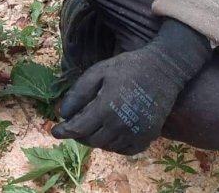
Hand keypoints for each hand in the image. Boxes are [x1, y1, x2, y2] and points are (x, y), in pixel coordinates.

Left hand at [52, 20, 212, 154]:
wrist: (164, 70)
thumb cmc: (127, 67)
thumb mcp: (98, 72)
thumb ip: (79, 93)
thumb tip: (63, 113)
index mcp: (106, 109)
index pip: (78, 129)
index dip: (64, 131)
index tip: (54, 131)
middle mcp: (120, 125)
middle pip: (91, 141)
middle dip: (78, 135)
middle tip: (73, 127)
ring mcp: (136, 133)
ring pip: (107, 146)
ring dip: (95, 140)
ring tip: (90, 128)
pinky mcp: (148, 136)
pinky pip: (126, 150)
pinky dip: (114, 146)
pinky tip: (109, 135)